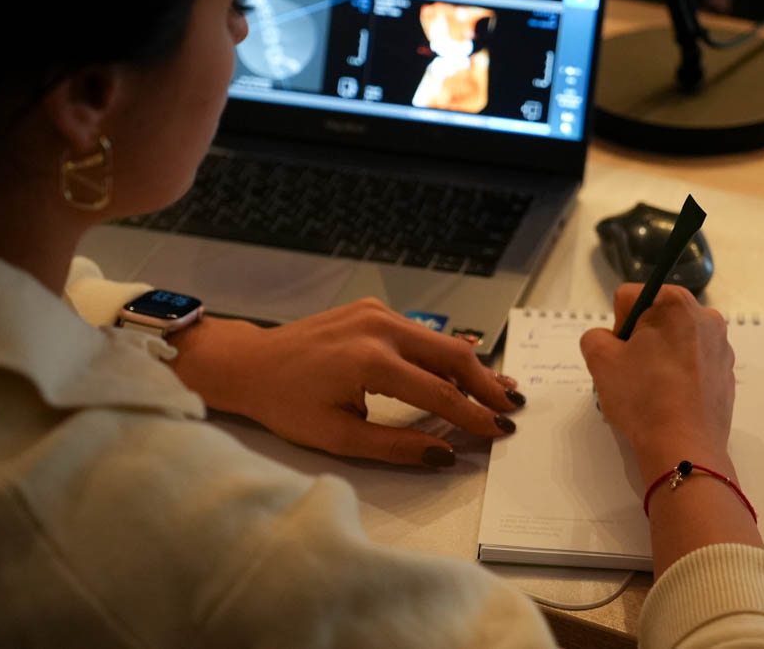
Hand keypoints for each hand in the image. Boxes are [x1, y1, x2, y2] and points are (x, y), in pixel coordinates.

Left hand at [168, 299, 523, 467]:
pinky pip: (420, 333)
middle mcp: (379, 328)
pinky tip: (464, 369)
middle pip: (452, 356)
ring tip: (499, 390)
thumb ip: (396, 447)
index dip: (473, 417)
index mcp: (370, 361)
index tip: (499, 432)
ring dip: (470, 367)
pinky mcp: (374, 310)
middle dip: (486, 384)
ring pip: (440, 341)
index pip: (439, 393)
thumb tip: (445, 453)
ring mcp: (377, 313)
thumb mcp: (338, 438)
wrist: (251, 364)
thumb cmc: (286, 404)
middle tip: (512, 407)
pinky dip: (444, 354)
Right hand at [579, 284, 734, 469]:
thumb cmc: (642, 397)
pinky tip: (670, 401)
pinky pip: (692, 365)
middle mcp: (705, 317)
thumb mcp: (600, 361)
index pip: (630, 298)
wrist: (684, 447)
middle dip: (640, 340)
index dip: (617, 326)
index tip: (621, 354)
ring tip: (651, 391)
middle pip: (656, 319)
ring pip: (674, 342)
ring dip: (659, 358)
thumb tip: (610, 341)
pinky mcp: (726, 375)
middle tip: (632, 373)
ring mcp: (721, 347)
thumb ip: (594, 337)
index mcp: (676, 303)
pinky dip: (679, 376)